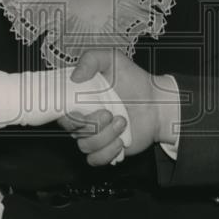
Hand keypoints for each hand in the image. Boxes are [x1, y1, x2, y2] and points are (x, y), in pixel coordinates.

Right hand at [64, 49, 179, 166]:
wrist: (157, 103)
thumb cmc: (134, 81)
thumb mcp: (113, 59)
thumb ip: (91, 59)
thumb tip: (74, 76)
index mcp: (80, 98)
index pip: (61, 111)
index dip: (67, 114)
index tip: (80, 110)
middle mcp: (85, 117)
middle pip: (72, 130)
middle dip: (91, 124)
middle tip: (109, 113)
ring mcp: (95, 135)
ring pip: (85, 145)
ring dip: (106, 135)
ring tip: (122, 122)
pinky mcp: (106, 149)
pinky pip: (95, 159)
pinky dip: (108, 152)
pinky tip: (121, 140)